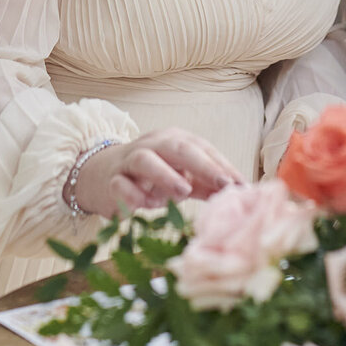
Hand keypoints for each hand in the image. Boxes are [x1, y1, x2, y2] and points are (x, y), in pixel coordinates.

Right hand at [71, 128, 244, 217]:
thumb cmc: (151, 177)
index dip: (222, 166)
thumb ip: (206, 183)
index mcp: (173, 140)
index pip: (201, 148)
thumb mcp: (181, 177)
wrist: (102, 176)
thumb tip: (239, 192)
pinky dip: (133, 196)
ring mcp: (129, 161)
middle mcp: (152, 145)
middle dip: (203, 165)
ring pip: (145, 160)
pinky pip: (121, 185)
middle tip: (223, 183)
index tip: (242, 185)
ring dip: (166, 175)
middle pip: (177, 147)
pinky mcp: (111, 181)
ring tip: (184, 191)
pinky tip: (145, 206)